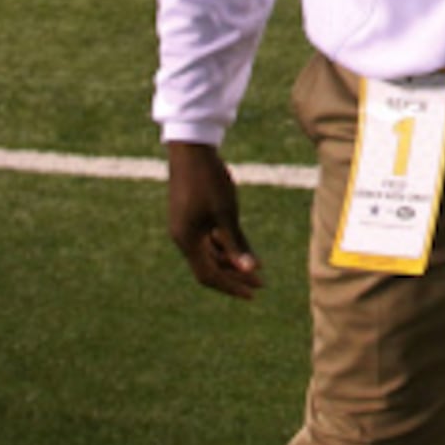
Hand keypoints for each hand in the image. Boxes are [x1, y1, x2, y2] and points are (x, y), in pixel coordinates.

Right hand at [166, 140, 262, 300]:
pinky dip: (226, 246)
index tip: (252, 293)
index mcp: (187, 241)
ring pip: (211, 253)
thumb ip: (236, 243)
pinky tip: (244, 249)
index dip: (231, 286)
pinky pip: (210, 239)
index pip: (209, 276)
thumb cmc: (208, 180)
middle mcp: (184, 238)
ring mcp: (187, 228)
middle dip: (235, 276)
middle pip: (210, 267)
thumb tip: (250, 270)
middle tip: (260, 283)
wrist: (192, 151)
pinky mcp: (192, 217)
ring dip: (232, 261)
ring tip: (257, 268)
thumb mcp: (226, 213)